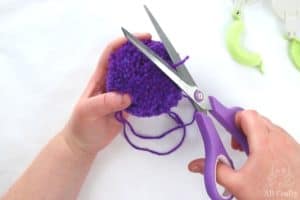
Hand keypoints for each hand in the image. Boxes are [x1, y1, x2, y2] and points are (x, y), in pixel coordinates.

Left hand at [62, 33, 150, 154]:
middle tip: (161, 53)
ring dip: (150, 72)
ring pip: (138, 79)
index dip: (126, 42)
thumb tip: (127, 96)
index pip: (112, 53)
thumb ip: (105, 102)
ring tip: (166, 70)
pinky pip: (142, 96)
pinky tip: (161, 91)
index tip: (144, 39)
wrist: (85, 143)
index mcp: (101, 77)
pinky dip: (151, 92)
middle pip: (129, 62)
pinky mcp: (129, 106)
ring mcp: (122, 94)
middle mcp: (113, 82)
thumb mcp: (87, 111)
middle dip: (143, 54)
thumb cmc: (81, 125)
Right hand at [188, 110, 299, 199]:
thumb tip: (198, 164)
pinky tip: (264, 158)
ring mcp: (290, 145)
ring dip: (256, 134)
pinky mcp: (296, 151)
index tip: (222, 119)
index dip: (232, 117)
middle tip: (235, 142)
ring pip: (269, 127)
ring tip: (249, 152)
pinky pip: (280, 137)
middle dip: (242, 127)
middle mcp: (280, 140)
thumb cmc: (274, 197)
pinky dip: (269, 141)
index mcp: (264, 143)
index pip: (246, 115)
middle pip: (256, 119)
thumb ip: (214, 170)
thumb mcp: (237, 184)